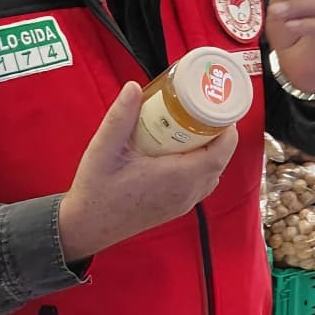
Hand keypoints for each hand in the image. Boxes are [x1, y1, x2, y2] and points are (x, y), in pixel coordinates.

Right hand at [58, 83, 238, 263]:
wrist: (87, 227)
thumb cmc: (96, 191)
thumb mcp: (104, 149)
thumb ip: (120, 117)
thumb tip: (133, 87)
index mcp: (177, 177)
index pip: (220, 153)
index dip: (227, 131)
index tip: (219, 109)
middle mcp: (187, 193)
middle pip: (219, 161)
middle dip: (218, 136)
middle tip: (204, 112)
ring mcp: (184, 203)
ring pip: (212, 174)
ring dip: (210, 151)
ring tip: (194, 129)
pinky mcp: (177, 208)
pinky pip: (201, 184)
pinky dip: (201, 166)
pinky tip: (181, 152)